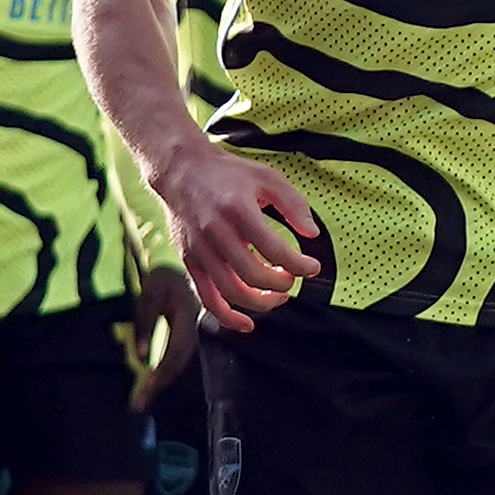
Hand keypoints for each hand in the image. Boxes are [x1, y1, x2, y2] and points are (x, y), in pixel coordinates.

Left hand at [128, 263, 199, 403]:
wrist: (175, 261)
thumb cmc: (160, 274)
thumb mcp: (149, 291)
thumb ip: (145, 320)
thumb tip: (141, 356)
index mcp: (187, 315)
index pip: (176, 351)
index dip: (160, 372)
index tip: (144, 389)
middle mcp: (193, 326)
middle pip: (178, 362)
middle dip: (158, 385)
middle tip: (136, 406)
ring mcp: (191, 329)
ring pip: (179, 361)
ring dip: (161, 381)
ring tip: (142, 398)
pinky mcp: (185, 331)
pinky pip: (177, 355)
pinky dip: (164, 370)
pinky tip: (152, 380)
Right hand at [154, 140, 325, 332]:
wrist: (182, 171)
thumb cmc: (229, 174)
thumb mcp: (268, 177)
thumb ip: (293, 204)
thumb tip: (312, 233)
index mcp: (238, 210)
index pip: (275, 249)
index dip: (299, 264)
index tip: (312, 267)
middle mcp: (216, 233)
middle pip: (253, 275)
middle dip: (281, 284)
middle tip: (292, 279)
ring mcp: (200, 250)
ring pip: (231, 292)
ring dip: (260, 303)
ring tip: (278, 297)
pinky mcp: (189, 261)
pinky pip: (207, 298)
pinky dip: (227, 317)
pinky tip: (247, 323)